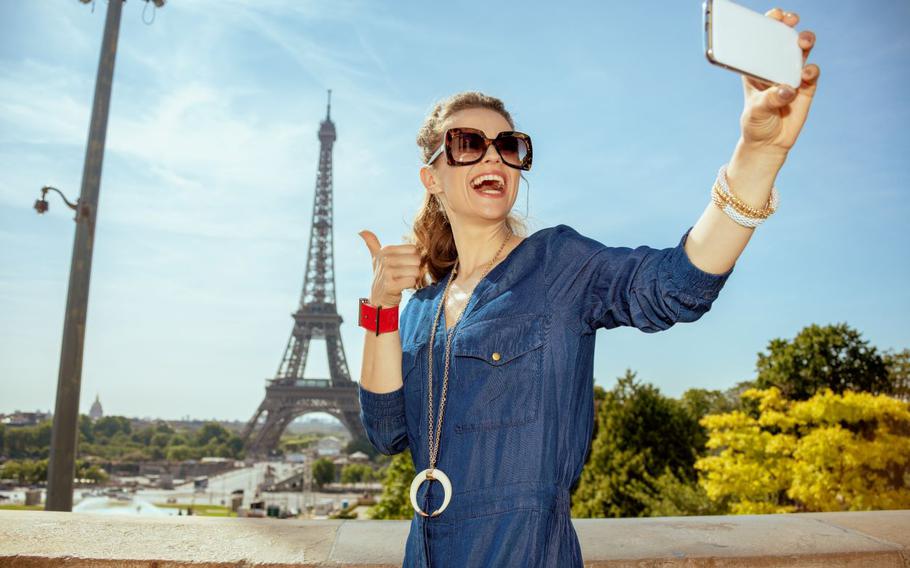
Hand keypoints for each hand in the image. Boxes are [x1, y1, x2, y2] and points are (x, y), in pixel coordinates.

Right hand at [358, 230, 420, 307]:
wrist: (379, 297)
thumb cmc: (383, 275)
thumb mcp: (377, 258)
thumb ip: (372, 243)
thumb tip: (360, 231)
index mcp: (386, 250)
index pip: (414, 249)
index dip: (412, 259)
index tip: (403, 265)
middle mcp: (385, 260)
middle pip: (416, 260)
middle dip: (414, 269)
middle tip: (404, 274)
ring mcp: (387, 273)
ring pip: (415, 271)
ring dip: (413, 278)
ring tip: (403, 280)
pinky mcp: (391, 285)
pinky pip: (411, 281)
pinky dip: (410, 285)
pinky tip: (402, 287)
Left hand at [738, 7, 819, 157]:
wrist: (769, 143)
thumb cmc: (756, 123)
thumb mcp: (756, 112)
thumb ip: (770, 100)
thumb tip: (787, 89)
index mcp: (757, 67)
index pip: (762, 40)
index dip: (770, 24)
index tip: (776, 16)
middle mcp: (776, 66)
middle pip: (785, 39)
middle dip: (789, 26)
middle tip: (791, 22)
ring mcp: (793, 74)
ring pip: (802, 51)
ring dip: (804, 42)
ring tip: (802, 43)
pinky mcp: (807, 86)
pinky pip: (813, 72)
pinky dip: (811, 70)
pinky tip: (805, 74)